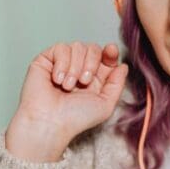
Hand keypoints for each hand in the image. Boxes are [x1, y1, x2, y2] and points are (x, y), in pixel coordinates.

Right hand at [5, 41, 128, 161]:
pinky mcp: (46, 60)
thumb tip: (123, 65)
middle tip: (84, 82)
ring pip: (77, 46)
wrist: (49, 122)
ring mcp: (62, 63)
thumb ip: (117, 84)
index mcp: (94, 78)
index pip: (106, 57)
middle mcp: (79, 69)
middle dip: (92, 63)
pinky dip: (61, 64)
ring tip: (67, 87)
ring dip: (75, 67)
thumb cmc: (76, 118)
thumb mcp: (105, 104)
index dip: (110, 52)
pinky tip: (56, 80)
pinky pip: (61, 48)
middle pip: (93, 48)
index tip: (111, 51)